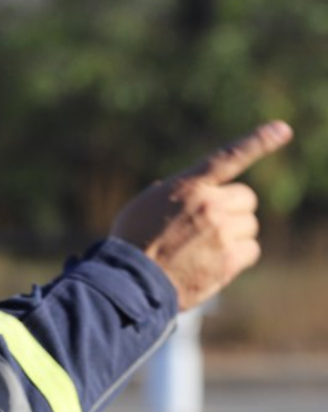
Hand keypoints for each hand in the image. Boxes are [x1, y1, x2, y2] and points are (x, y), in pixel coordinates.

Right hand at [111, 121, 293, 310]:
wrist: (129, 281)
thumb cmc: (132, 242)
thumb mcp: (145, 205)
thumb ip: (174, 195)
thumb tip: (188, 196)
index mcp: (187, 187)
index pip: (227, 157)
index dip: (258, 141)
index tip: (283, 129)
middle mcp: (208, 205)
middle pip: (246, 199)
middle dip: (232, 210)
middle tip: (210, 226)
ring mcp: (221, 232)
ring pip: (249, 225)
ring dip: (234, 234)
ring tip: (204, 248)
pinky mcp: (229, 260)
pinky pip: (251, 250)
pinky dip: (237, 256)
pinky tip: (213, 262)